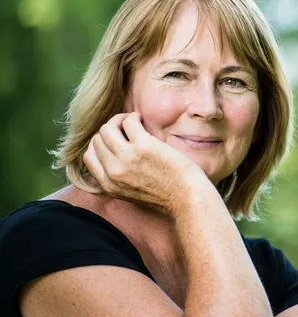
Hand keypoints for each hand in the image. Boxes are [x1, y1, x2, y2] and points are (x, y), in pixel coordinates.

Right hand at [83, 112, 207, 216]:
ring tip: (134, 122)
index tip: (116, 140)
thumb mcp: (132, 194)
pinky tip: (142, 120)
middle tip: (127, 128)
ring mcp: (126, 158)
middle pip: (97, 140)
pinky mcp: (144, 146)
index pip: (89, 156)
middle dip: (110, 130)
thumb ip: (118, 180)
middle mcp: (113, 172)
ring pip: (107, 128)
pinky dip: (134, 117)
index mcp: (108, 185)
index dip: (101, 144)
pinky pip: (129, 122)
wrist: (188, 199)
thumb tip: (113, 157)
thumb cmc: (168, 195)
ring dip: (119, 120)